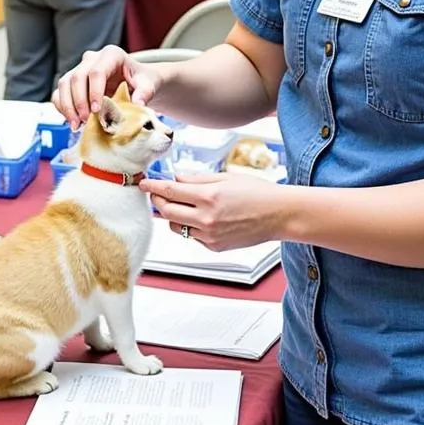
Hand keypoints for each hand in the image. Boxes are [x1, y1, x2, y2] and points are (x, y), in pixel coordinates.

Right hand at [52, 45, 160, 129]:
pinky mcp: (72, 81)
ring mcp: (80, 69)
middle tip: (85, 120)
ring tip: (75, 125)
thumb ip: (144, 92)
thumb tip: (137, 104)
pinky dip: (62, 107)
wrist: (135, 82)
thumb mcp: (148, 84)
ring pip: (64, 84)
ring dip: (67, 106)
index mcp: (111, 55)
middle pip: (77, 77)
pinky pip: (60, 92)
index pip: (96, 72)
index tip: (97, 111)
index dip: (94, 92)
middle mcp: (92, 59)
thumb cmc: (141, 81)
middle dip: (79, 101)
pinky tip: (71, 121)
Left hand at [140, 171, 284, 250]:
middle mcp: (207, 218)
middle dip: (157, 201)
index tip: (144, 183)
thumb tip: (174, 179)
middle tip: (156, 194)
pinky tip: (200, 217)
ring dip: (171, 216)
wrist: (280, 215)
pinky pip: (192, 236)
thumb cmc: (256, 192)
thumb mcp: (224, 177)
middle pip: (166, 212)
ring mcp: (211, 235)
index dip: (153, 187)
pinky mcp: (216, 247)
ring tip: (179, 205)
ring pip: (175, 227)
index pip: (170, 191)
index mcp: (208, 197)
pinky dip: (190, 226)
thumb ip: (195, 179)